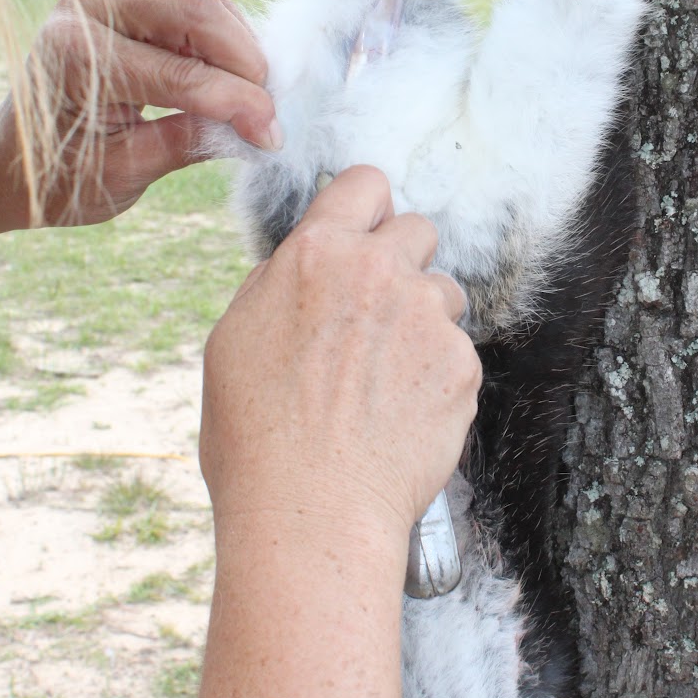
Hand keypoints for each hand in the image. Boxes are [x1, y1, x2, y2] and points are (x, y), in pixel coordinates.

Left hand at [0, 0, 278, 234]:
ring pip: (200, 6)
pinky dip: (225, 45)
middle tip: (271, 107)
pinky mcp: (127, 8)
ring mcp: (107, 4)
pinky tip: (238, 83)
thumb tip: (257, 129)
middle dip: (246, 59)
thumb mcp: (121, 173)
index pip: (178, 72)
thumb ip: (187, 142)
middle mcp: (88, 14)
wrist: (16, 161)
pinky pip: (191, 14)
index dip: (236, 101)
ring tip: (258, 99)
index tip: (272, 133)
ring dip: (240, 49)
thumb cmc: (57, 176)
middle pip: (194, 10)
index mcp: (77, 58)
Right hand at [200, 165, 480, 548]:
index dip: (367, 207)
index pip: (365, 183)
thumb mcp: (235, 340)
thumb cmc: (256, 438)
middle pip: (418, 229)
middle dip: (401, 261)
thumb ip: (279, 285)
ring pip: (443, 292)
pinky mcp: (462, 365)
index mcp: (315, 255)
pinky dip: (437, 377)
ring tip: (383, 379)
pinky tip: (401, 415)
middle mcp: (379, 272)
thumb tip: (304, 263)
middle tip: (375, 315)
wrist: (312, 514)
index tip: (365, 231)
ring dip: (423, 320)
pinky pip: (458, 352)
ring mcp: (427, 317)